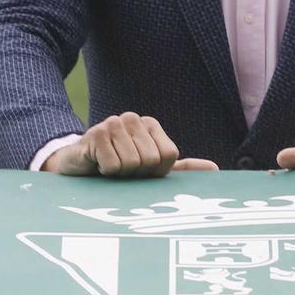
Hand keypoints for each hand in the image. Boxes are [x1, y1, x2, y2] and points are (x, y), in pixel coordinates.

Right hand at [41, 113, 218, 176]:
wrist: (79, 166)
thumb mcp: (152, 170)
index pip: (168, 156)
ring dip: (119, 174)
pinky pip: (113, 165)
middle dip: (136, 174)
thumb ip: (183, 169)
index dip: (154, 171)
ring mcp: (113, 123)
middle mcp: (134, 119)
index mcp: (151, 126)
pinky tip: (98, 164)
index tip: (140, 169)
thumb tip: (215, 169)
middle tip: (122, 170)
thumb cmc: (119, 168)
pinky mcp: (95, 133)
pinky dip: (105, 172)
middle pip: (150, 161)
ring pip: (132, 164)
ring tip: (109, 166)